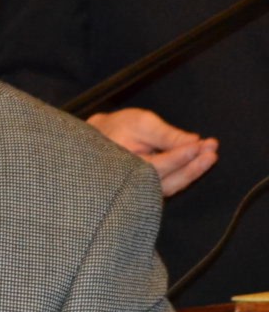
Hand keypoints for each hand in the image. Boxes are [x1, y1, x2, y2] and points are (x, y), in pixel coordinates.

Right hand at [86, 108, 217, 196]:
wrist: (99, 137)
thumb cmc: (117, 127)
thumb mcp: (141, 123)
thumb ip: (166, 134)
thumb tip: (194, 141)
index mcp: (124, 166)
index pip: (158, 166)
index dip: (180, 157)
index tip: (200, 145)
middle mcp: (132, 183)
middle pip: (169, 182)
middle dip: (193, 166)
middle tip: (211, 150)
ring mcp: (141, 188)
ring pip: (172, 186)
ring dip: (194, 171)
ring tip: (210, 153)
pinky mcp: (149, 187)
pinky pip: (171, 184)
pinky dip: (187, 173)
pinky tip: (199, 160)